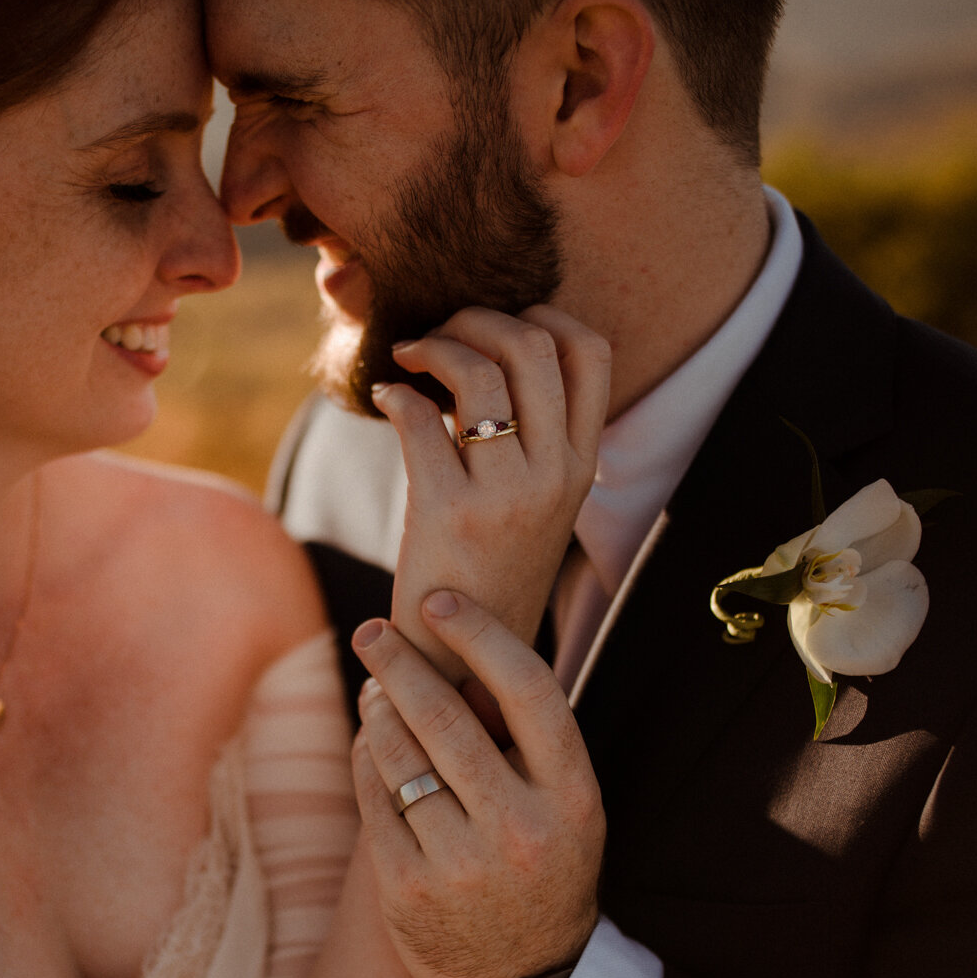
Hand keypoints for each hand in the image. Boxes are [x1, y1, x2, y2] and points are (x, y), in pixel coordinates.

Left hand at [350, 590, 605, 977]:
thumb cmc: (544, 866)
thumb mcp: (564, 806)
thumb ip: (524, 739)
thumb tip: (456, 648)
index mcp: (573, 797)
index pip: (526, 690)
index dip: (479, 634)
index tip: (438, 601)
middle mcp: (521, 829)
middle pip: (446, 717)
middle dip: (401, 662)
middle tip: (373, 631)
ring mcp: (460, 865)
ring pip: (399, 755)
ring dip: (378, 710)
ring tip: (376, 691)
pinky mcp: (407, 891)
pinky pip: (372, 799)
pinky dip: (367, 760)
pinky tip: (371, 744)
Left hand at [375, 306, 608, 688]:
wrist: (464, 662)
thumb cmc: (488, 571)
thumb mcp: (536, 503)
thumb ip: (532, 438)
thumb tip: (486, 355)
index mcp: (582, 465)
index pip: (590, 352)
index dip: (542, 315)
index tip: (495, 326)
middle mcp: (556, 475)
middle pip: (532, 346)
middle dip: (475, 319)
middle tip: (437, 334)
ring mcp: (507, 496)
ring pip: (479, 374)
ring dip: (433, 347)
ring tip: (406, 358)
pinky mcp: (449, 515)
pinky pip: (420, 422)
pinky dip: (395, 395)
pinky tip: (386, 400)